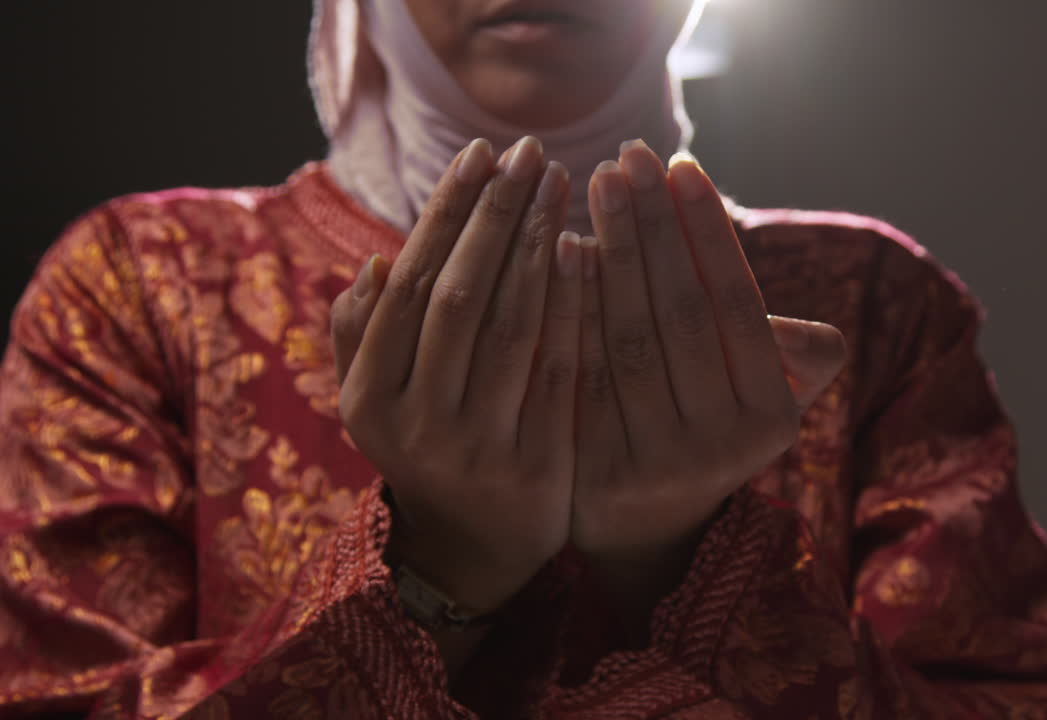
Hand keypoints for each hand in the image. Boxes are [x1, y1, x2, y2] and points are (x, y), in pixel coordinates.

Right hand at [329, 136, 583, 614]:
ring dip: (537, 246)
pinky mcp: (538, 468)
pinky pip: (560, 370)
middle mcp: (415, 424)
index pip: (409, 286)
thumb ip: (361, 338)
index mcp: (366, 398)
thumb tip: (377, 267)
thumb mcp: (372, 404)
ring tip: (561, 183)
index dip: (447, 215)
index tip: (481, 155)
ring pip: (510, 327)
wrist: (471, 551)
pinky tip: (589, 251)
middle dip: (497, 216)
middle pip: (459, 297)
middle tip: (530, 153)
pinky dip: (574, 307)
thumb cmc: (424, 449)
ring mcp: (477, 449)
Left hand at [573, 141, 845, 596]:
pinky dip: (574, 308)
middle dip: (655, 229)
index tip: (680, 163)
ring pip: (631, 340)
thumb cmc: (706, 429)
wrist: (645, 528)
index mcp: (772, 418)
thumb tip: (817, 341)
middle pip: (682, 316)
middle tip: (628, 155)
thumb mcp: (762, 400)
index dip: (708, 233)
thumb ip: (786, 357)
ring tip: (596, 185)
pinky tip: (562, 249)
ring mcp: (657, 466)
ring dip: (613, 254)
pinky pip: (584, 372)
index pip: (738, 306)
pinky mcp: (596, 475)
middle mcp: (722, 447)